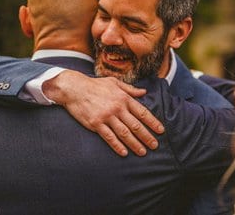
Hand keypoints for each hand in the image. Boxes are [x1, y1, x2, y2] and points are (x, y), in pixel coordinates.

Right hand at [43, 70, 164, 156]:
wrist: (74, 88)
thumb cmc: (95, 85)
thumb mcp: (114, 83)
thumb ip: (130, 89)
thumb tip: (144, 92)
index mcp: (124, 98)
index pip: (143, 112)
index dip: (153, 122)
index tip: (161, 131)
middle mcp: (117, 108)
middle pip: (136, 125)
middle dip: (147, 136)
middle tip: (155, 146)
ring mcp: (106, 117)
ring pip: (124, 133)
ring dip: (134, 144)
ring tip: (143, 152)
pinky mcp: (95, 124)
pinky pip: (109, 137)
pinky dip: (117, 145)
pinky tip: (124, 152)